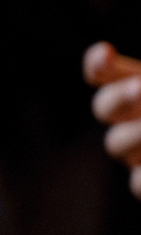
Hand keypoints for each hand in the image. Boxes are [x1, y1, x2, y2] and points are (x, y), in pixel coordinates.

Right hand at [86, 42, 140, 196]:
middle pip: (104, 107)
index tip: (107, 53)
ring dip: (134, 135)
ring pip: (117, 143)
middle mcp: (133, 120)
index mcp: (138, 87)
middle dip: (120, 97)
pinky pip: (139, 182)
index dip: (98, 64)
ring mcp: (138, 153)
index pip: (102, 74)